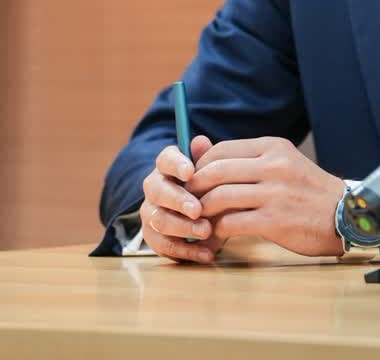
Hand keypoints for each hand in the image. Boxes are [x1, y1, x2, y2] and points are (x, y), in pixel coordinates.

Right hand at [140, 135, 217, 262]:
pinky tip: (207, 252)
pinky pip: (162, 245)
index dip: (175, 164)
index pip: (165, 159)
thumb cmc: (212, 188)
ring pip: (158, 219)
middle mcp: (155, 188)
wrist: (207, 215)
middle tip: (198, 209)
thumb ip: (208, 159)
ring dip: (182, 227)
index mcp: (168, 167)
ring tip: (206, 231)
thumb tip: (200, 140)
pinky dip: (185, 250)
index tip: (190, 171)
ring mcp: (151, 212)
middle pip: (157, 190)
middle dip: (178, 200)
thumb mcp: (215, 174)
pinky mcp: (153, 236)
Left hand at [188, 137, 346, 256]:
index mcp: (274, 147)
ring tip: (198, 222)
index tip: (193, 184)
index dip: (199, 168)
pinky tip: (215, 237)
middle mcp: (274, 165)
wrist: (346, 216)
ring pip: (217, 198)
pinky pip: (229, 223)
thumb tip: (197, 147)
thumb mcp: (282, 165)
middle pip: (213, 172)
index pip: (220, 151)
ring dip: (201, 213)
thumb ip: (243, 160)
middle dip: (193, 191)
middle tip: (187, 205)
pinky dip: (215, 232)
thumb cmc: (308, 192)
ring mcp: (275, 193)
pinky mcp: (274, 221)